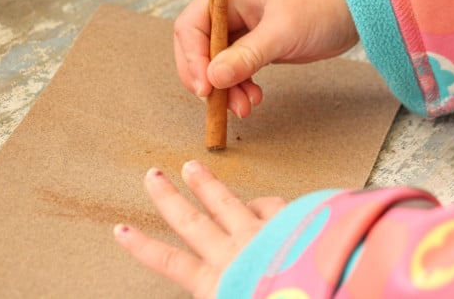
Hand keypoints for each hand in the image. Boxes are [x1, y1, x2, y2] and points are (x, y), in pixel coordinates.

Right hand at [114, 160, 286, 298]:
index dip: (143, 247)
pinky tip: (263, 203)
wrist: (331, 291)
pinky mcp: (289, 223)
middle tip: (153, 176)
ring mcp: (262, 234)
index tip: (122, 230)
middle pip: (191, 222)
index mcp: (220, 284)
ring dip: (207, 185)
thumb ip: (223, 290)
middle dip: (169, 198)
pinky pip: (271, 207)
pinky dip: (264, 205)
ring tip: (193, 167)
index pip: (171, 263)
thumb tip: (214, 289)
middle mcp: (235, 254)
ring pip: (226, 203)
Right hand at [174, 0, 357, 117]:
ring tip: (244, 108)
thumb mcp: (282, 32)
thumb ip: (247, 56)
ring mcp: (240, 30)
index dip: (192, 59)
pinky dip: (239, 88)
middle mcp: (228, 11)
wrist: (353, 10)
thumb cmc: (320, 7)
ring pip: (216, 65)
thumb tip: (213, 79)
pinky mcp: (253, 46)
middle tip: (218, 103)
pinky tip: (254, 99)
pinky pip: (234, 71)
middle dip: (207, 79)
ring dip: (225, 90)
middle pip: (198, 49)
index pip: (191, 27)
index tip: (205, 88)